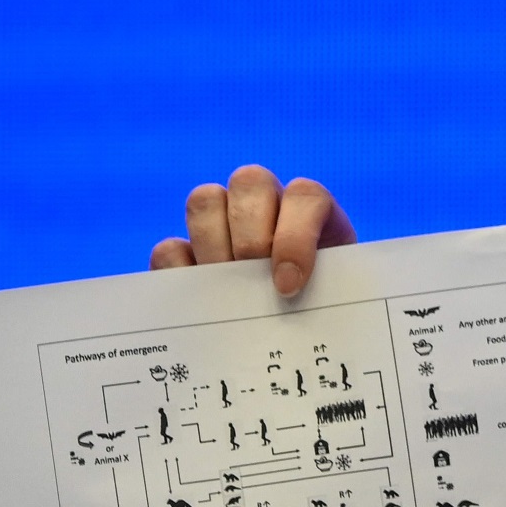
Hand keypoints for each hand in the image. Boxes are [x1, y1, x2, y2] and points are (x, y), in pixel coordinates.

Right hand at [150, 165, 356, 295]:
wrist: (304, 324)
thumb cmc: (325, 305)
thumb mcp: (335, 293)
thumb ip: (326, 288)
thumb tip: (302, 300)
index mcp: (310, 209)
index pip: (305, 195)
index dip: (296, 236)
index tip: (288, 285)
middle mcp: (265, 203)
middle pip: (249, 182)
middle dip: (251, 238)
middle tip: (258, 284)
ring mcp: (222, 221)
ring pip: (205, 200)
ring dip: (213, 247)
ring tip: (227, 292)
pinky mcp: (188, 252)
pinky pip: (170, 247)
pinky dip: (181, 273)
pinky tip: (201, 301)